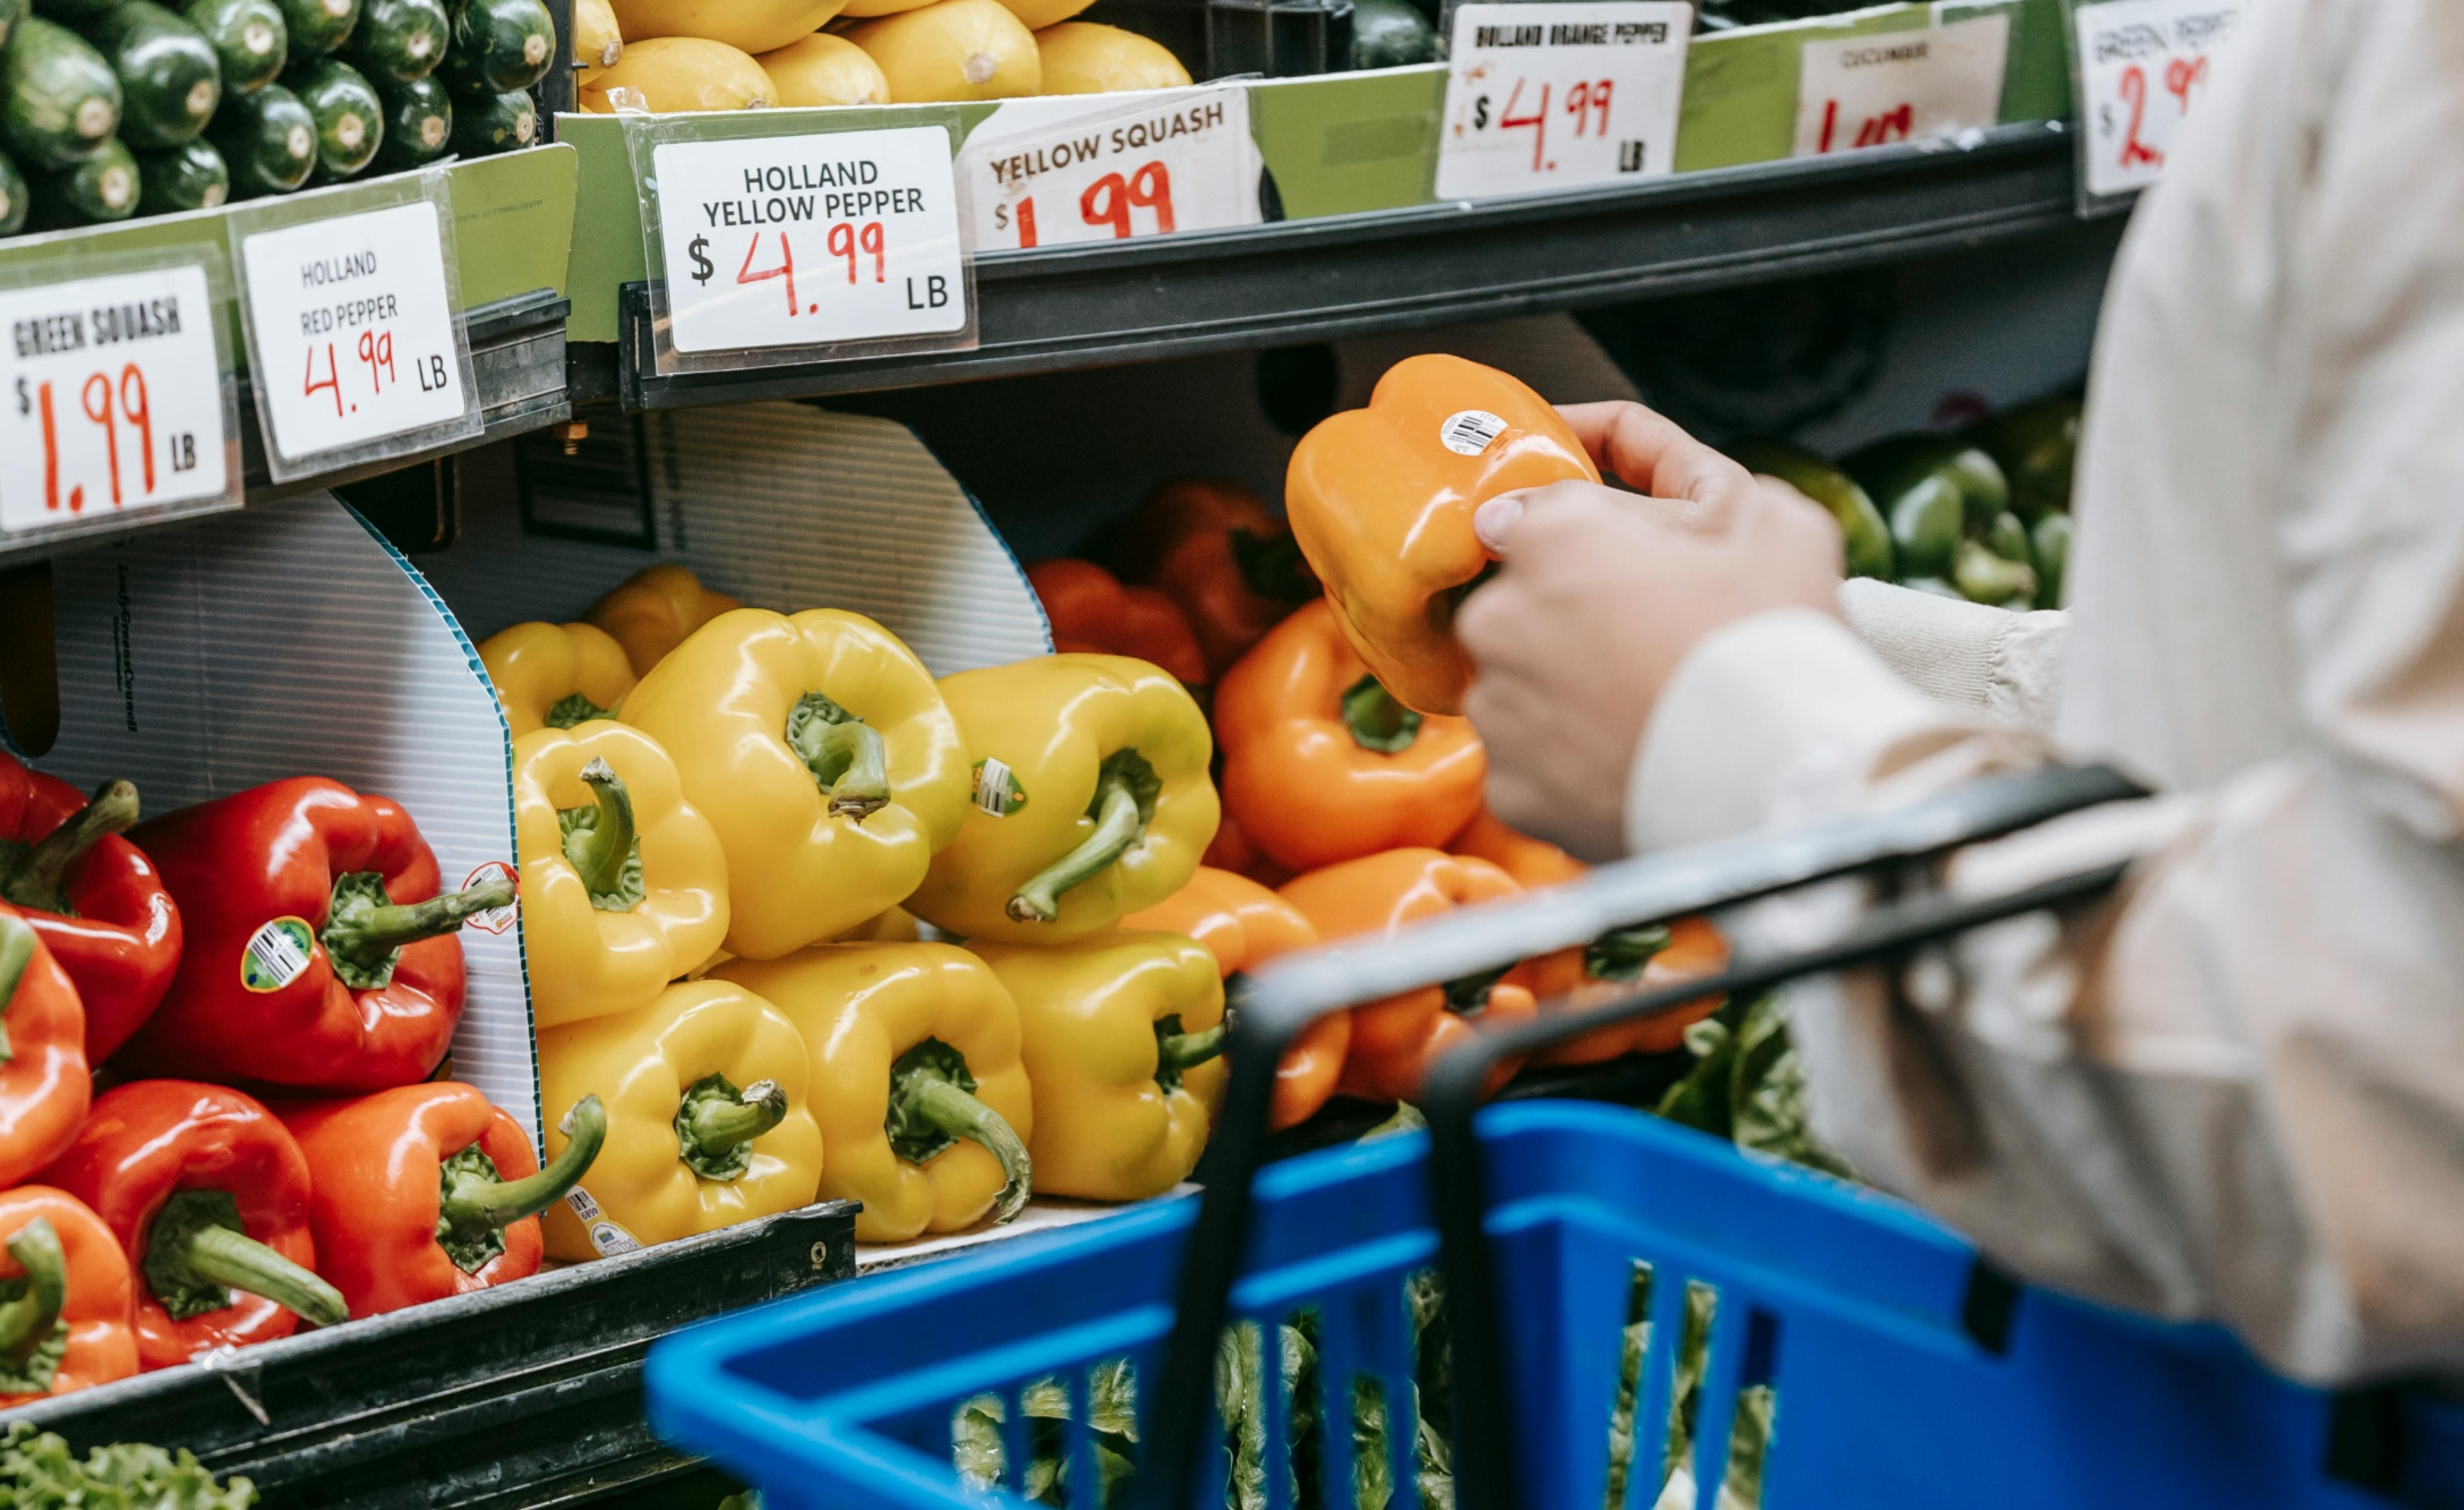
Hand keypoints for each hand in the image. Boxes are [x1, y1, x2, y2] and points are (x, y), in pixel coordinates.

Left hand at [1456, 401, 1843, 859]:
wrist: (1780, 787)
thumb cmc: (1775, 644)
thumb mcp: (1772, 520)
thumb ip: (1699, 481)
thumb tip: (1673, 491)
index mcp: (1551, 538)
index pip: (1536, 514)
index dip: (1590, 533)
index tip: (1629, 557)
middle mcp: (1498, 619)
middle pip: (1523, 601)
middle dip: (1577, 612)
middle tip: (1653, 638)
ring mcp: (1498, 709)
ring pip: (1521, 683)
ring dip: (1568, 686)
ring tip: (1647, 706)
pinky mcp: (1508, 788)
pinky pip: (1530, 760)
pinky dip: (1569, 759)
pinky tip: (1629, 758)